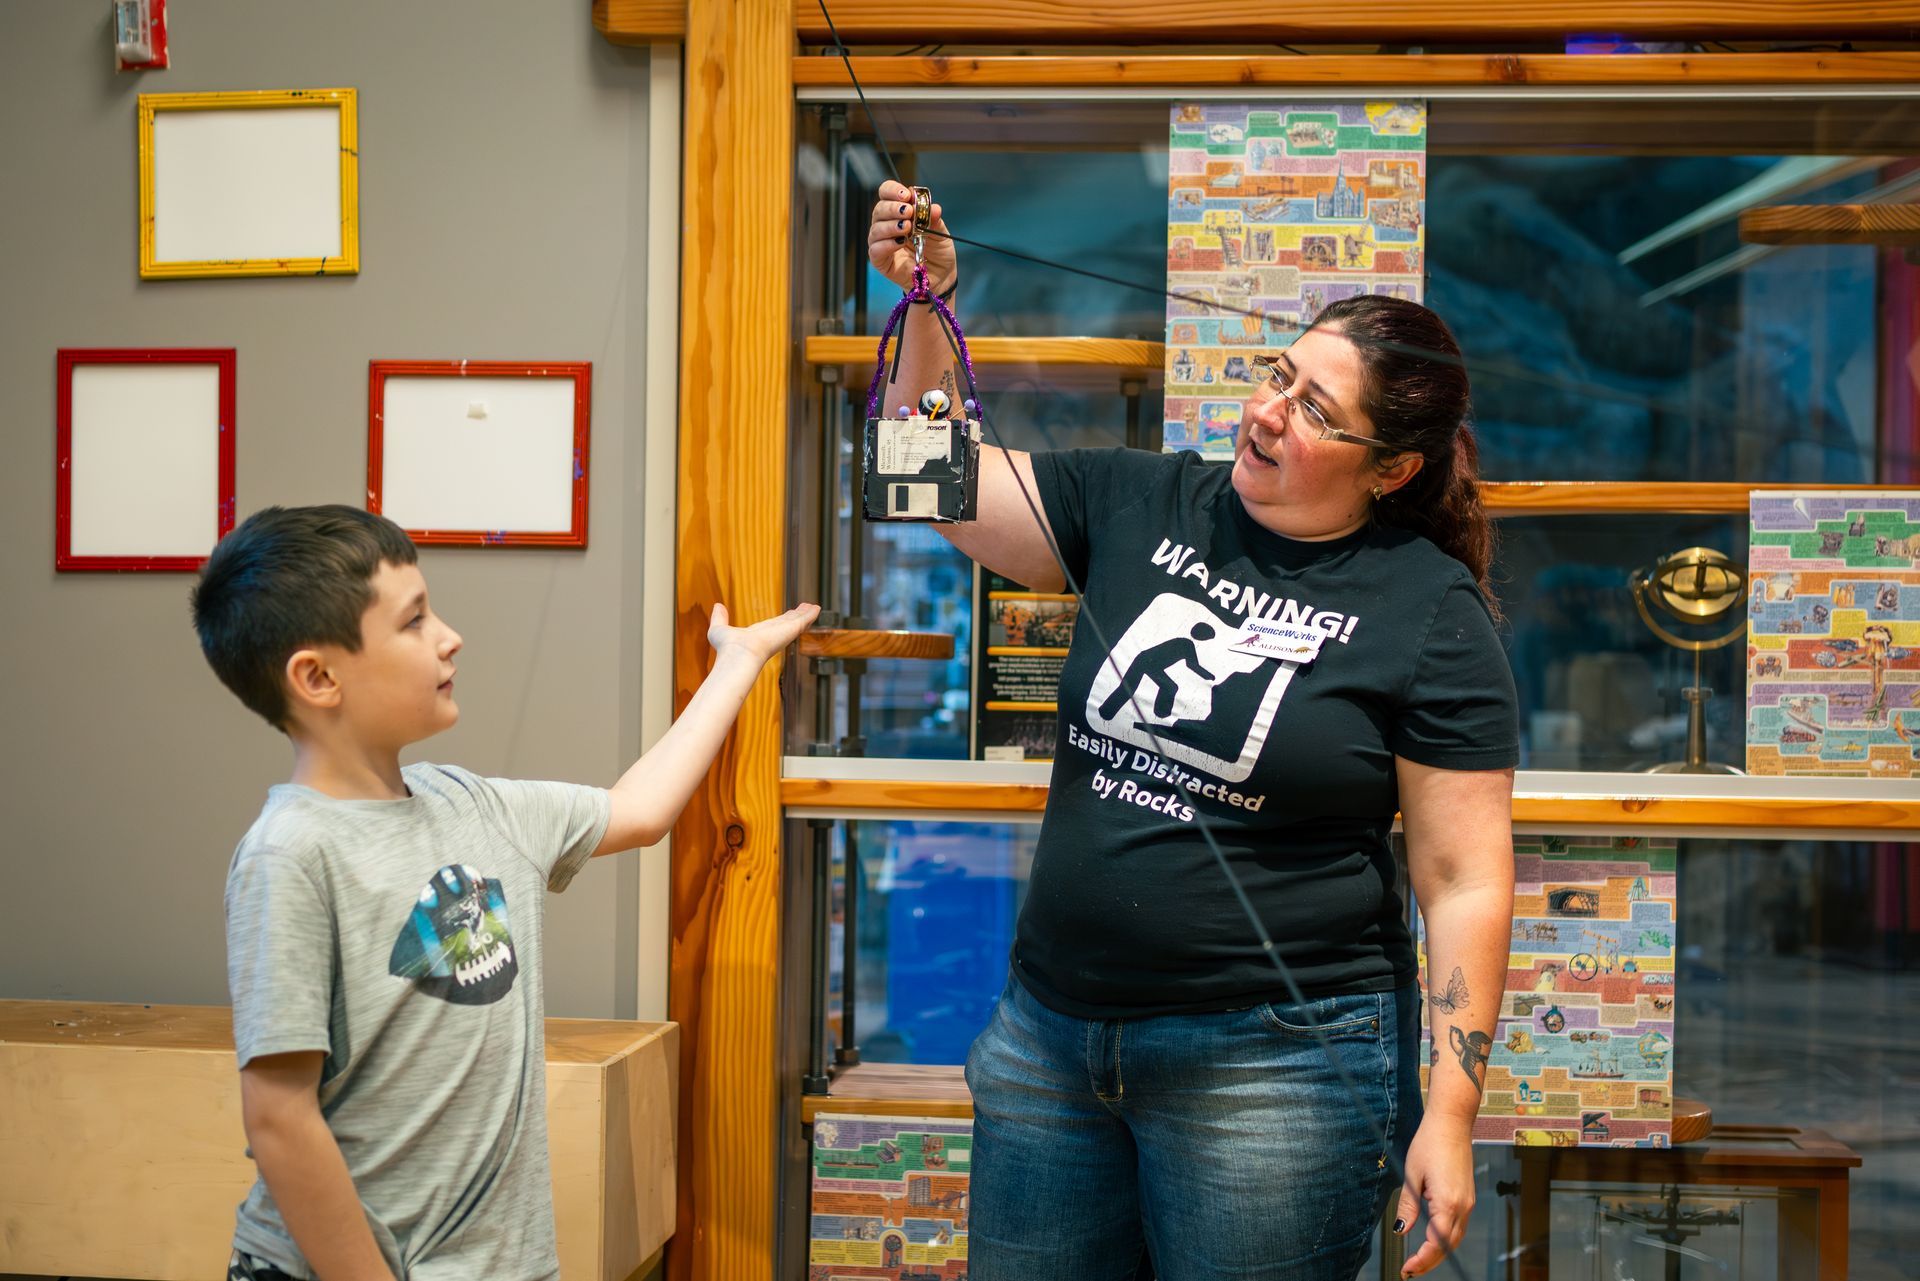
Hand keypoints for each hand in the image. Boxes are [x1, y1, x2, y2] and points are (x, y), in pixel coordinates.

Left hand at [707, 601, 820, 665]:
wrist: (739, 656)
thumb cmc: (727, 648)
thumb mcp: (719, 629)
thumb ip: (719, 618)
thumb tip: (717, 605)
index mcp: (758, 635)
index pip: (773, 625)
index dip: (781, 620)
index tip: (788, 615)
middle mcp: (772, 635)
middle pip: (787, 623)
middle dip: (796, 617)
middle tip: (806, 609)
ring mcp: (782, 633)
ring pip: (796, 622)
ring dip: (805, 614)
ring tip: (814, 607)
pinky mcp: (790, 630)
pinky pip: (803, 621)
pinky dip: (810, 615)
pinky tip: (817, 608)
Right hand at [868, 180, 956, 293]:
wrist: (941, 276)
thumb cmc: (937, 251)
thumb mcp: (940, 232)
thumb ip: (934, 220)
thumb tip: (933, 207)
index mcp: (899, 212)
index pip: (886, 193)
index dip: (892, 190)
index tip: (906, 195)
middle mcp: (887, 224)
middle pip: (879, 209)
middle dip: (893, 208)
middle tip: (909, 212)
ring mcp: (882, 242)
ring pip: (876, 229)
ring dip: (891, 226)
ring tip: (907, 228)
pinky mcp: (880, 260)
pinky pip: (875, 249)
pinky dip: (887, 244)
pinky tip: (899, 242)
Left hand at [1393, 1116, 1475, 1276]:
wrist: (1451, 1124)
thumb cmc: (1430, 1144)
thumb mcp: (1411, 1176)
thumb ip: (1408, 1206)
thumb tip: (1401, 1229)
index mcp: (1448, 1203)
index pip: (1436, 1244)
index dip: (1422, 1260)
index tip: (1407, 1269)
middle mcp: (1463, 1206)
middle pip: (1449, 1246)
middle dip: (1430, 1261)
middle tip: (1410, 1270)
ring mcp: (1468, 1202)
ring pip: (1455, 1238)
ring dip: (1439, 1251)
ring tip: (1419, 1259)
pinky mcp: (1467, 1197)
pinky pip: (1458, 1225)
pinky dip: (1446, 1237)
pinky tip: (1432, 1239)